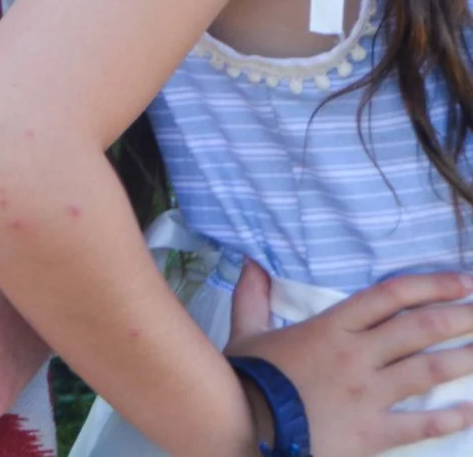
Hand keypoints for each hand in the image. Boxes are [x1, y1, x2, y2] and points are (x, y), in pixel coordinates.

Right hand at [227, 258, 472, 456]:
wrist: (245, 428)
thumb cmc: (247, 380)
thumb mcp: (246, 332)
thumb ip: (253, 297)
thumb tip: (250, 262)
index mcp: (330, 328)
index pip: (389, 296)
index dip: (429, 286)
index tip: (461, 282)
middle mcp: (357, 355)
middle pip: (420, 329)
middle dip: (462, 318)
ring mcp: (369, 394)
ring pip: (429, 371)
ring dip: (464, 360)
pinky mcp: (373, 432)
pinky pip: (421, 424)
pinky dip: (450, 418)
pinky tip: (470, 411)